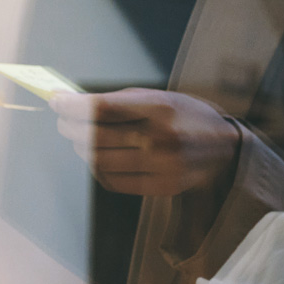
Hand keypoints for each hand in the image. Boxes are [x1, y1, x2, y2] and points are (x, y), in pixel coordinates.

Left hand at [52, 89, 243, 197]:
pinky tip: (97, 156)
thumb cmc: (184, 115)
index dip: (71, 105)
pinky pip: (112, 181)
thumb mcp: (157, 96)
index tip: (56, 101)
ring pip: (98, 161)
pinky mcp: (162, 187)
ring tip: (79, 138)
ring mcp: (163, 166)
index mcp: (160, 108)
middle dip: (69, 127)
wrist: (227, 148)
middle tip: (62, 121)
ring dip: (80, 148)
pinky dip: (96, 168)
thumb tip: (68, 101)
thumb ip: (115, 100)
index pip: (101, 108)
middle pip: (94, 136)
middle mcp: (162, 139)